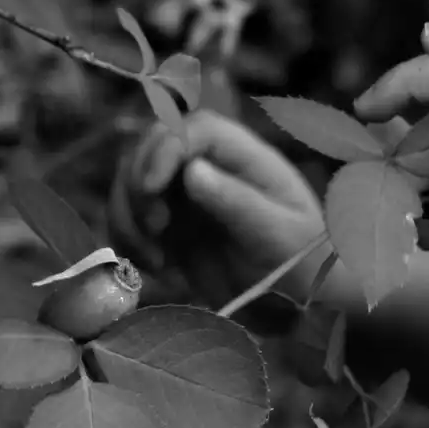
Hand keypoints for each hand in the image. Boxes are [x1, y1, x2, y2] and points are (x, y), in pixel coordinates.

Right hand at [109, 109, 333, 305]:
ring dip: (128, 212)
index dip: (167, 148)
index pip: (197, 128)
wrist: (296, 298)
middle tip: (155, 227)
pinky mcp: (169, 221)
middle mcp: (211, 165)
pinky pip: (130, 214)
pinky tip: (154, 265)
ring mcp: (186, 191)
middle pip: (154, 143)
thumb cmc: (300, 261)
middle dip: (139, 180)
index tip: (151, 187)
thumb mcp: (279, 235)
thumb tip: (192, 171)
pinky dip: (128, 236)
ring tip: (155, 256)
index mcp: (246, 156)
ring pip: (133, 177)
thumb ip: (239, 202)